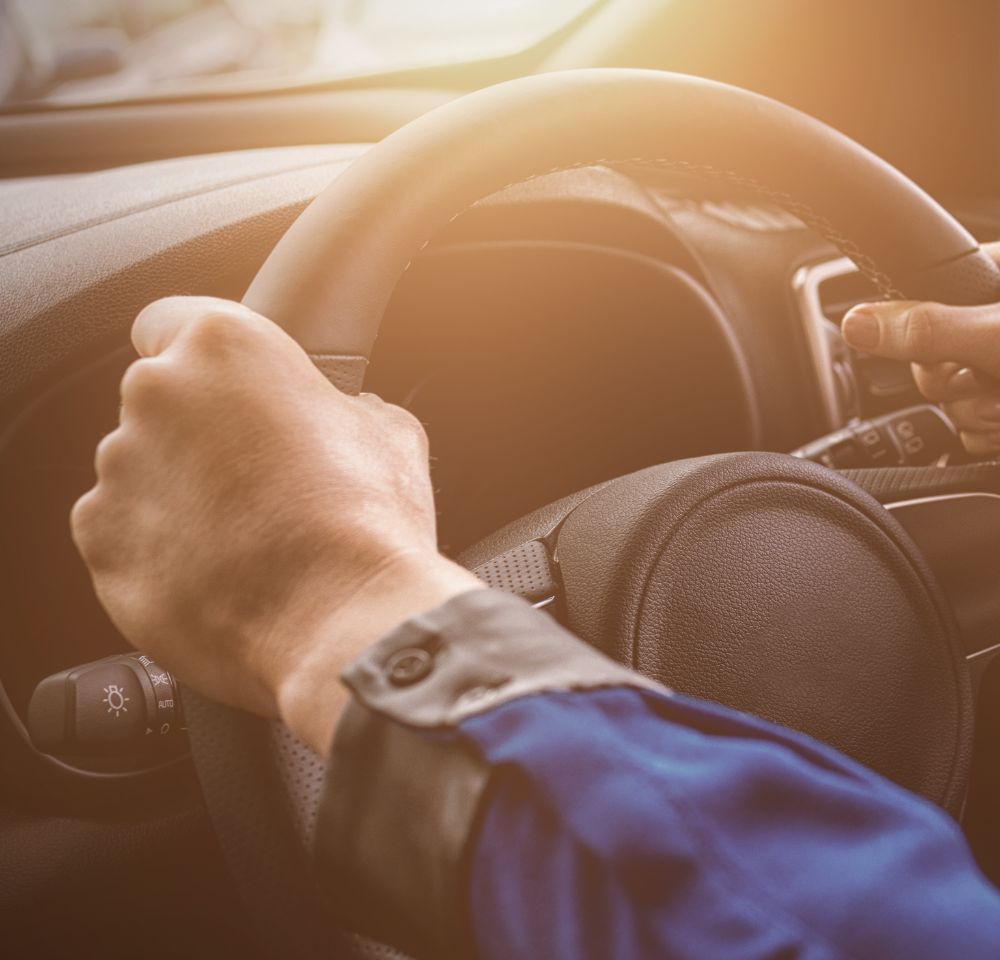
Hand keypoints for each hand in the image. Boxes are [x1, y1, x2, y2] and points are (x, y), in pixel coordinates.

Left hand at [71, 297, 480, 753]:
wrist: (345, 623)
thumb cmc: (367, 526)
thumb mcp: (391, 436)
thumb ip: (348, 406)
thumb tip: (351, 417)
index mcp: (226, 346)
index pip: (170, 321)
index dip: (198, 357)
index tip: (218, 388)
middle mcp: (158, 395)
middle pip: (159, 402)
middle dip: (197, 434)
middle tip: (257, 479)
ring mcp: (120, 471)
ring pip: (139, 470)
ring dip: (178, 493)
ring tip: (244, 538)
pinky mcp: (102, 543)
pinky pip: (122, 533)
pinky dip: (157, 549)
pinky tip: (217, 572)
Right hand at [841, 242, 999, 456]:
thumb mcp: (994, 335)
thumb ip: (925, 330)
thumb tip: (855, 324)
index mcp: (989, 279)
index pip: (919, 297)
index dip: (918, 332)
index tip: (942, 351)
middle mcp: (989, 319)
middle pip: (931, 360)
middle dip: (959, 385)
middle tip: (991, 380)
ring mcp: (997, 363)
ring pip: (952, 400)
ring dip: (979, 414)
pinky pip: (972, 428)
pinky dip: (989, 433)